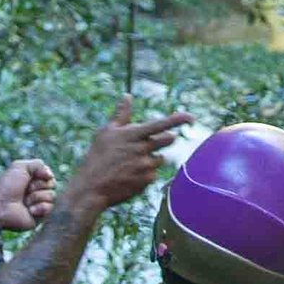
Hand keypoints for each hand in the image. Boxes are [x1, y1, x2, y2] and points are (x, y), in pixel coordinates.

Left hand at [0, 158, 55, 234]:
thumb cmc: (7, 186)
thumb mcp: (20, 166)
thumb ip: (38, 164)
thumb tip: (50, 175)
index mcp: (33, 180)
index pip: (49, 175)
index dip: (41, 175)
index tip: (29, 178)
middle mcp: (37, 191)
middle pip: (52, 184)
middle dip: (38, 185)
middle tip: (26, 190)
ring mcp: (39, 204)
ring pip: (52, 196)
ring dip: (37, 197)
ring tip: (25, 201)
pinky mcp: (40, 216)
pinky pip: (49, 208)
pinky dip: (39, 207)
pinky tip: (29, 210)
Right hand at [63, 100, 186, 220]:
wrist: (91, 188)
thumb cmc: (96, 157)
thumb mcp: (106, 132)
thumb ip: (121, 114)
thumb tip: (127, 96)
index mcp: (133, 135)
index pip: (161, 124)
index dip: (179, 119)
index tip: (192, 117)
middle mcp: (143, 149)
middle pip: (168, 140)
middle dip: (164, 139)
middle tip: (147, 144)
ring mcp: (146, 166)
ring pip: (160, 158)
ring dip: (151, 158)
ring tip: (130, 163)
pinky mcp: (147, 181)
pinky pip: (153, 174)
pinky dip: (145, 173)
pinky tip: (129, 175)